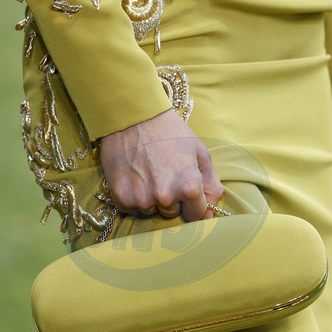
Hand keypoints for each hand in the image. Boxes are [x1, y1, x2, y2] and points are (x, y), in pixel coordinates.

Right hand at [100, 109, 223, 220]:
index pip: (196, 215)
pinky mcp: (121, 197)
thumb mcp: (199, 153)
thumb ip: (211, 185)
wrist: (133, 116)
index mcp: (189, 187)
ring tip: (148, 173)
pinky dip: (133, 197)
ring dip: (151, 199)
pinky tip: (134, 177)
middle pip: (172, 214)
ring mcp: (141, 199)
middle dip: (171, 199)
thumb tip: (209, 214)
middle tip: (164, 174)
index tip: (185, 189)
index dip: (193, 202)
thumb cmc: (170, 132)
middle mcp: (165, 197)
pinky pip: (131, 208)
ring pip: (151, 211)